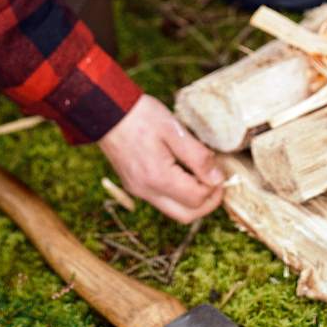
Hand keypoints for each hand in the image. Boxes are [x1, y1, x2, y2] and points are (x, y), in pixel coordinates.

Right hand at [97, 94, 224, 223]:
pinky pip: (161, 200)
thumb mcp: (174, 130)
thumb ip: (198, 156)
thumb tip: (217, 178)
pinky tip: (182, 173)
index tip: (220, 170)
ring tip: (201, 177)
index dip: (215, 188)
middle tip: (216, 182)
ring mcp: (137, 190)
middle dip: (207, 203)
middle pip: (186, 216)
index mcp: (158, 177)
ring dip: (192, 201)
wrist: (105, 110)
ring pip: (173, 211)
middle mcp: (146, 191)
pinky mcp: (133, 185)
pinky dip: (177, 194)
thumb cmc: (141, 115)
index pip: (196, 199)